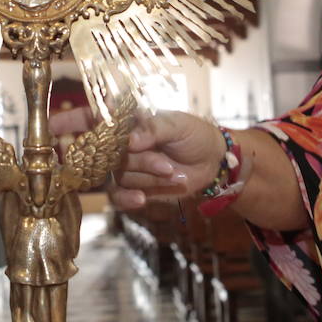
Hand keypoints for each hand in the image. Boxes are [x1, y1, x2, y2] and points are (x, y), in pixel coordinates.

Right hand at [111, 109, 225, 209]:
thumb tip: (129, 140)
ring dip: (151, 180)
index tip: (128, 145)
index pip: (110, 128)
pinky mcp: (135, 186)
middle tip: (168, 167)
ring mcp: (129, 166)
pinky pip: (118, 196)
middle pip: (118, 158)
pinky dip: (127, 198)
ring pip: (123, 177)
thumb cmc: (194, 135)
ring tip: (177, 176)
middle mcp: (125, 145)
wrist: (212, 160)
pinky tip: (140, 199)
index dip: (112, 138)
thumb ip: (153, 129)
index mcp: (132, 122)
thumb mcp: (178, 125)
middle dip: (145, 164)